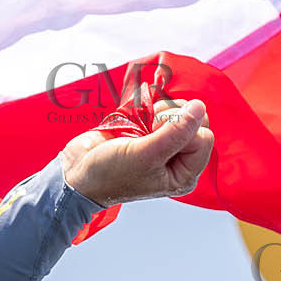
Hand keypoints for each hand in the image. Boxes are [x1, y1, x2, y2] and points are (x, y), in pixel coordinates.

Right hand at [60, 95, 213, 207]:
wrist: (76, 172)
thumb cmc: (108, 174)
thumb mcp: (144, 155)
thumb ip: (175, 132)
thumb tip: (199, 106)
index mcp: (184, 174)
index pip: (204, 137)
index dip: (182, 129)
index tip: (154, 137)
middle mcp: (179, 159)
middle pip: (197, 121)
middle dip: (172, 117)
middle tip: (148, 129)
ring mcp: (165, 142)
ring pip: (180, 110)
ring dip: (159, 111)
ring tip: (139, 126)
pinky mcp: (150, 129)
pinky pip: (163, 106)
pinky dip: (149, 106)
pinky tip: (136, 119)